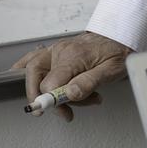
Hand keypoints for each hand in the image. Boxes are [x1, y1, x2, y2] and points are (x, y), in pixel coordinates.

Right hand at [12, 31, 132, 120]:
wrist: (121, 35)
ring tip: (70, 103)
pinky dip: (25, 71)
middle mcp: (61, 50)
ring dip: (45, 91)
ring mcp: (56, 50)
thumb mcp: (112, 70)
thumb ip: (90, 82)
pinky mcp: (55, 51)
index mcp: (74, 55)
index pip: (51, 81)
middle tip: (64, 112)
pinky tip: (26, 84)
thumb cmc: (117, 52)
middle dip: (46, 99)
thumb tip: (70, 94)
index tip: (63, 112)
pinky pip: (33, 59)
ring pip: (34, 71)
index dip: (53, 101)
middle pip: (36, 76)